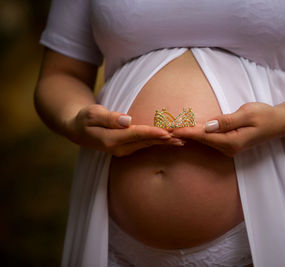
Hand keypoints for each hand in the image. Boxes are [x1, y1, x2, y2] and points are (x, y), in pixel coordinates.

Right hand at [65, 104, 184, 156]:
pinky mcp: (128, 149)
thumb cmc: (84, 118)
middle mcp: (120, 148)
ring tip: (182, 140)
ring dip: (165, 143)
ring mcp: (124, 150)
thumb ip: (109, 117)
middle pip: (146, 142)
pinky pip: (146, 145)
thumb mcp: (92, 114)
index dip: (152, 132)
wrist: (77, 130)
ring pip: (148, 145)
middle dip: (165, 140)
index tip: (167, 132)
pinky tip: (171, 141)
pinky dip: (159, 143)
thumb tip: (127, 120)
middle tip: (183, 137)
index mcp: (111, 139)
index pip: (136, 134)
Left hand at [171, 102, 284, 156]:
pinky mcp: (228, 143)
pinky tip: (187, 132)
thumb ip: (227, 121)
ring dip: (188, 134)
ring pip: (204, 140)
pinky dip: (197, 134)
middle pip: (201, 140)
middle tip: (163, 128)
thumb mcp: (247, 114)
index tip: (171, 129)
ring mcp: (228, 147)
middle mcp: (228, 148)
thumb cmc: (265, 116)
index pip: (204, 136)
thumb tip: (208, 126)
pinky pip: (209, 139)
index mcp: (231, 142)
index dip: (186, 132)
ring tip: (170, 129)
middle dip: (183, 134)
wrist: (278, 123)